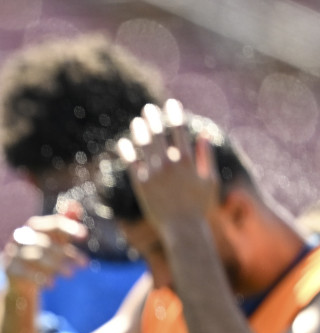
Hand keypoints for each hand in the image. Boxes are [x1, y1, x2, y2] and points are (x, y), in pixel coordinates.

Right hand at [2, 213, 87, 291]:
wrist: (17, 278)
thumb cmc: (41, 255)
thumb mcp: (54, 241)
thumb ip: (65, 225)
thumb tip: (76, 206)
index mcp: (34, 226)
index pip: (53, 224)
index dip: (69, 228)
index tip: (84, 236)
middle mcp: (21, 236)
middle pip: (47, 242)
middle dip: (67, 253)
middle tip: (85, 264)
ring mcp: (12, 252)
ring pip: (37, 256)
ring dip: (56, 266)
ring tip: (71, 275)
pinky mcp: (8, 268)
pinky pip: (25, 272)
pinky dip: (40, 278)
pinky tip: (52, 285)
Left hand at [116, 99, 218, 228]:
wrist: (182, 228)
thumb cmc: (200, 206)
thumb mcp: (209, 180)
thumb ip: (205, 156)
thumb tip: (203, 136)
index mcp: (186, 159)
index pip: (179, 129)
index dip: (174, 114)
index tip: (171, 104)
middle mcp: (169, 163)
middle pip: (158, 133)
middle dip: (153, 118)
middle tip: (148, 109)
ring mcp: (153, 173)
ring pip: (144, 145)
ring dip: (139, 130)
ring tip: (137, 122)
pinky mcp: (141, 185)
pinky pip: (131, 163)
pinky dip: (127, 151)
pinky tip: (123, 143)